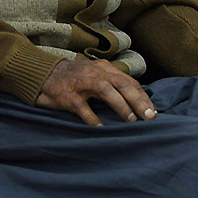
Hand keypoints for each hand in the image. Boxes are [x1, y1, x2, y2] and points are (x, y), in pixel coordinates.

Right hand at [36, 58, 155, 125]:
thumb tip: (138, 100)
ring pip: (106, 91)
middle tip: (148, 117)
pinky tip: (101, 128)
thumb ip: (113, 84)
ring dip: (120, 105)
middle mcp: (95, 73)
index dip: (143, 96)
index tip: (153, 111)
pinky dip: (93, 118)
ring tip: (131, 120)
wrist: (44, 74)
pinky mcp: (67, 95)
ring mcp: (81, 83)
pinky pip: (83, 107)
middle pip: (122, 84)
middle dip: (137, 101)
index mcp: (104, 69)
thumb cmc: (74, 78)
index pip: (129, 81)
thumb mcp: (96, 76)